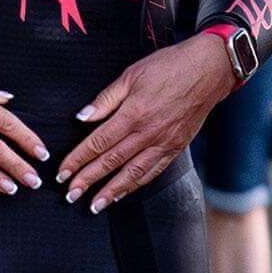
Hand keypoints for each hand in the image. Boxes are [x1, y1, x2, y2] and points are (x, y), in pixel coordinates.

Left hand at [59, 34, 234, 210]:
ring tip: (94, 205)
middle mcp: (148, 133)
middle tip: (70, 196)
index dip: (78, 160)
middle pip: (111, 162)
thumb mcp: (131, 75)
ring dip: (111, 191)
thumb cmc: (169, 67)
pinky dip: (136, 185)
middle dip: (88, 181)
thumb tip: (82, 117)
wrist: (209, 71)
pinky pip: (153, 171)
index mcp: (134, 113)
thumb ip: (105, 99)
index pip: (98, 142)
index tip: (63, 173)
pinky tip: (122, 193)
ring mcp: (164, 143)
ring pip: (132, 173)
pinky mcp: (176, 147)